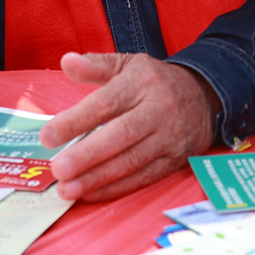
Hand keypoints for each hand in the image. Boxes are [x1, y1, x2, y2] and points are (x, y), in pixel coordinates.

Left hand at [41, 52, 215, 201]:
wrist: (206, 97)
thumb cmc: (155, 82)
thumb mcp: (128, 64)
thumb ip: (95, 65)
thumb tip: (66, 61)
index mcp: (141, 83)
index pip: (105, 103)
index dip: (76, 121)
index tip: (48, 136)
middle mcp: (158, 110)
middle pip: (120, 135)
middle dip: (88, 155)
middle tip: (58, 169)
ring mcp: (169, 138)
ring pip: (132, 161)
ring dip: (98, 178)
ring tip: (68, 189)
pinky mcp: (175, 161)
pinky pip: (144, 178)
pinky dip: (116, 188)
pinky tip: (91, 194)